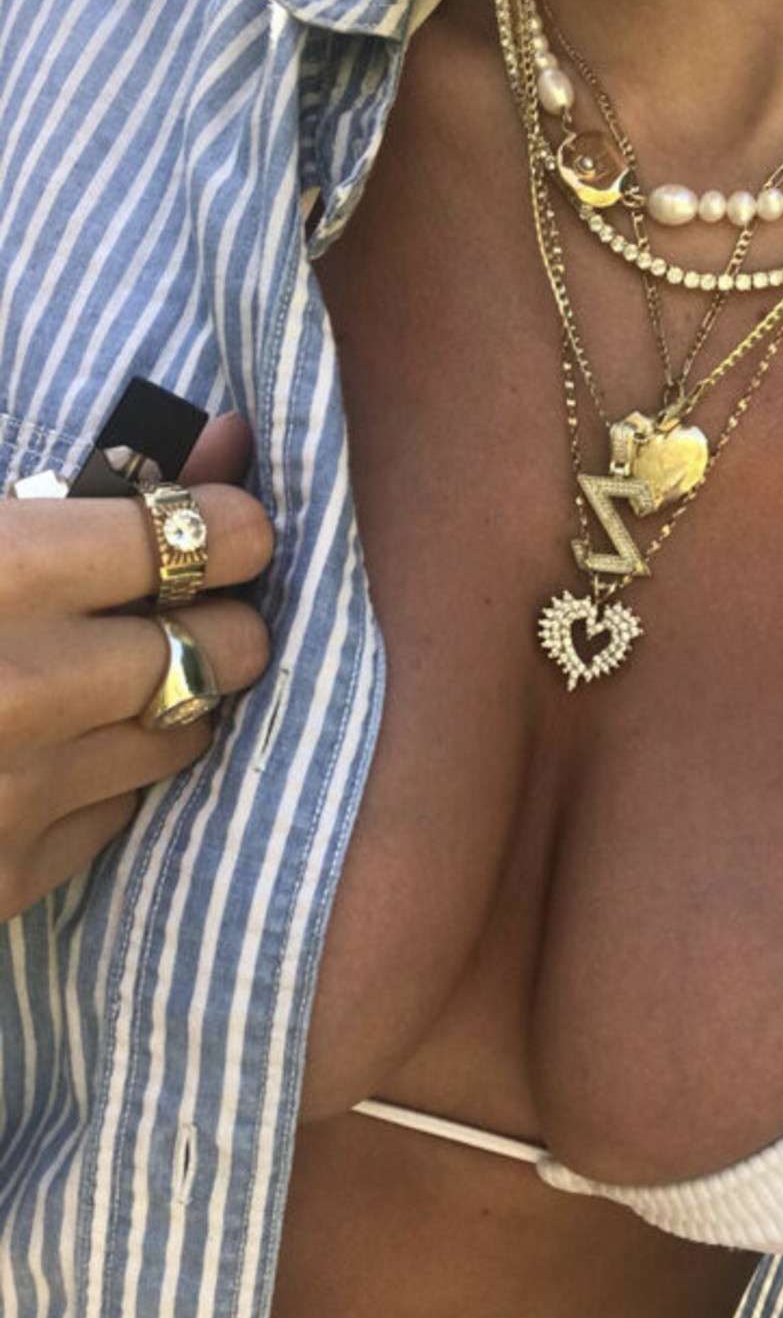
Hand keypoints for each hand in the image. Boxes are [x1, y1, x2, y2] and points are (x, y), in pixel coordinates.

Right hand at [0, 412, 273, 921]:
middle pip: (224, 647)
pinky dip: (106, 771)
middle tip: (186, 599)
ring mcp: (19, 795)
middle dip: (221, 616)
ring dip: (176, 694)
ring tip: (117, 666)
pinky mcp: (7, 879)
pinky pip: (119, 811)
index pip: (192, 538)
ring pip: (187, 734)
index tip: (221, 519)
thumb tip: (225, 438)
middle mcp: (24, 689)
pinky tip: (52, 742)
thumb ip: (77, 484)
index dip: (226, 522)